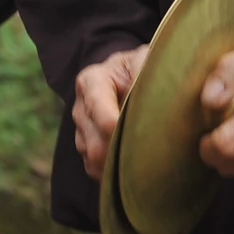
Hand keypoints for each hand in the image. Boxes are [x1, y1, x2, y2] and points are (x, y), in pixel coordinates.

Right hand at [73, 46, 147, 181]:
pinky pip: (94, 169)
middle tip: (151, 160)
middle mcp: (81, 108)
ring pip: (93, 159)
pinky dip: (112, 174)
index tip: (142, 138)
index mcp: (91, 81)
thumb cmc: (139, 66)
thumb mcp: (144, 58)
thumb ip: (145, 70)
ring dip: (117, 166)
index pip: (100, 111)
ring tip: (146, 166)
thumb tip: (153, 94)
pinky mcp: (86, 148)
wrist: (126, 76)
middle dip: (121, 154)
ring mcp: (81, 130)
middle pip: (95, 143)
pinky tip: (133, 170)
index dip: (118, 128)